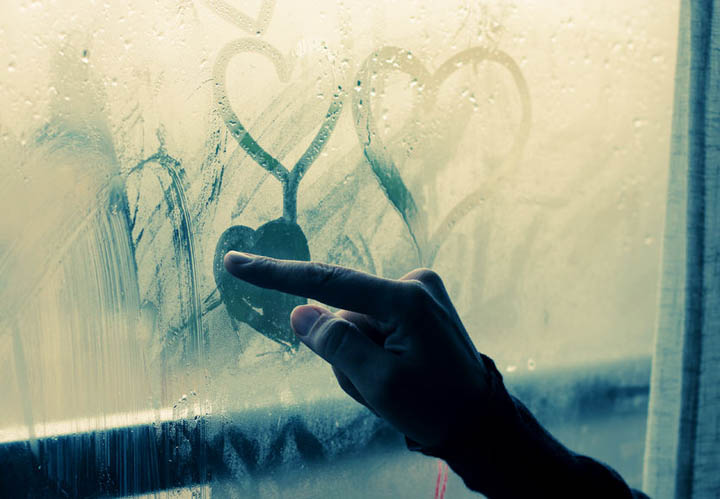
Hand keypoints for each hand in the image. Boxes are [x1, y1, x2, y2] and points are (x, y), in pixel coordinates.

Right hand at [223, 252, 500, 447]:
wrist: (477, 420)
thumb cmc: (433, 406)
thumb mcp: (379, 385)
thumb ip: (336, 344)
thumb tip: (299, 312)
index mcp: (404, 300)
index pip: (327, 282)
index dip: (276, 274)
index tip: (235, 262)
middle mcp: (413, 284)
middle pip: (344, 316)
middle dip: (347, 353)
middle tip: (377, 388)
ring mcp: (420, 292)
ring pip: (358, 325)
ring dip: (362, 358)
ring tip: (394, 385)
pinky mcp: (420, 303)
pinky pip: (375, 325)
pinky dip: (375, 352)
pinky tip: (400, 373)